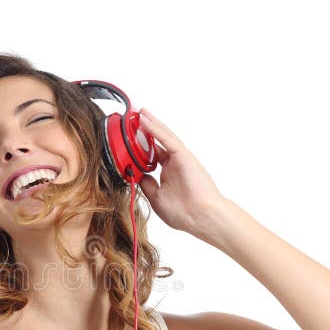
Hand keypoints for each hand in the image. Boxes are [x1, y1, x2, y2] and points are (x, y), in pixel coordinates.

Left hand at [136, 108, 226, 234]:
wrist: (200, 217)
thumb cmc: (183, 213)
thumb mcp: (156, 198)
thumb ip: (146, 184)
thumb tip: (135, 174)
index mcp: (168, 174)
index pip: (152, 156)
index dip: (141, 147)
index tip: (128, 141)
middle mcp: (174, 164)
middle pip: (158, 142)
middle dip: (146, 130)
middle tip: (134, 118)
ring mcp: (180, 158)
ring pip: (163, 136)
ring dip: (151, 123)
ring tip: (140, 113)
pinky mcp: (183, 156)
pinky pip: (167, 139)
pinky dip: (155, 129)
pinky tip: (145, 120)